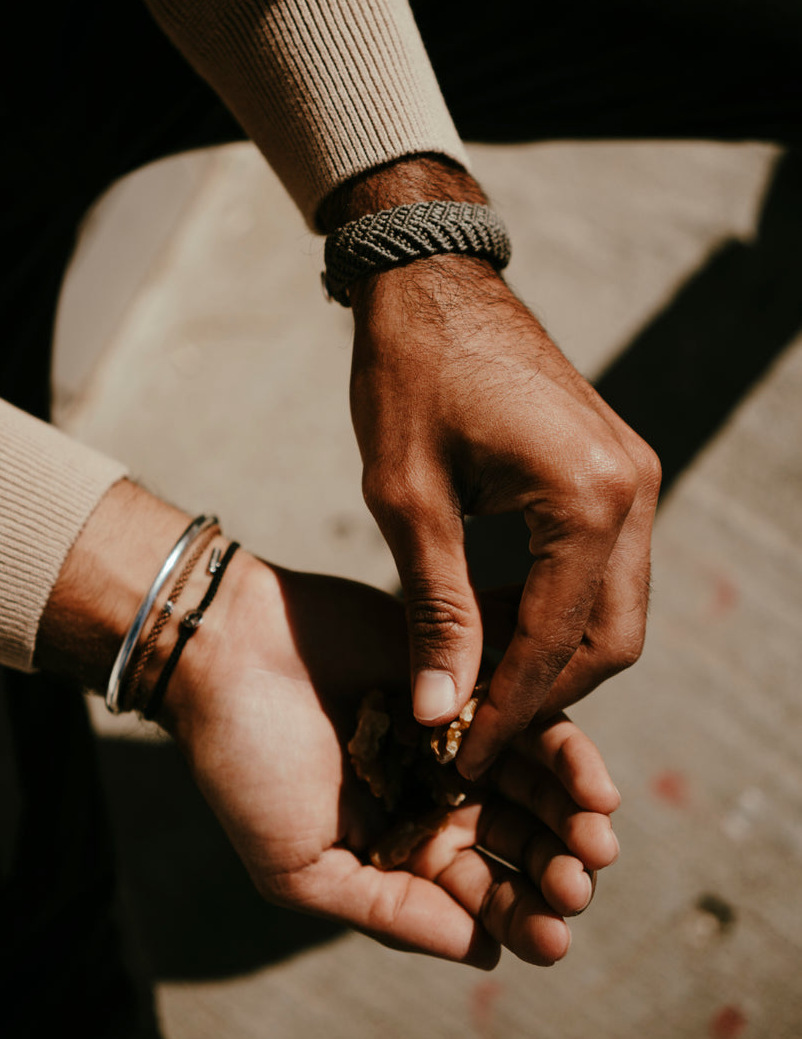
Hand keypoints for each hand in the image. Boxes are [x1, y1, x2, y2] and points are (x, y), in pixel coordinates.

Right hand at [163, 551, 620, 967]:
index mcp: (402, 848)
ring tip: (598, 832)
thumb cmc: (246, 766)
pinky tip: (588, 777)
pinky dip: (562, 746)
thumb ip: (388, 909)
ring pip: (533, 782)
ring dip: (571, 813)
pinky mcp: (464, 675)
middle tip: (579, 882)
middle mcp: (439, 795)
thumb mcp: (301, 867)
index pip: (476, 898)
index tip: (554, 938)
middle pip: (518, 842)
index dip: (520, 920)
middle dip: (557, 869)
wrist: (224, 654)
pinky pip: (524, 713)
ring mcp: (455, 735)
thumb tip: (483, 954)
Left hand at [325, 158, 660, 778]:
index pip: (557, 642)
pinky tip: (494, 620)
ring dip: (552, 653)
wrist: (432, 281)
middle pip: (611, 638)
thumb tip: (441, 711)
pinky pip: (602, 565)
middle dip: (546, 694)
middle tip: (470, 726)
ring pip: (613, 607)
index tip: (458, 757)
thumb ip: (434, 610)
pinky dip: (556, 606)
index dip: (508, 713)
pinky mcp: (616, 468)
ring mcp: (632, 476)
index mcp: (586, 498)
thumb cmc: (406, 376)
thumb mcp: (406, 499)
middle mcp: (631, 490)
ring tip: (473, 680)